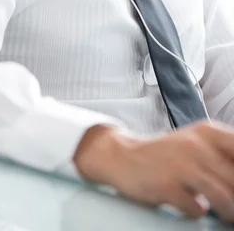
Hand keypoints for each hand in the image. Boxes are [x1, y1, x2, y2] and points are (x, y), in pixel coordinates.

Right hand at [73, 120, 233, 222]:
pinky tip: (192, 205)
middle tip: (232, 204)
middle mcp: (195, 144)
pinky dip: (197, 211)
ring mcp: (180, 164)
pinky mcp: (166, 184)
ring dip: (227, 211)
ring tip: (223, 213)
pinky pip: (197, 209)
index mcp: (207, 132)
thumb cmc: (165, 154)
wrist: (123, 156)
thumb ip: (223, 154)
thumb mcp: (196, 143)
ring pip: (224, 197)